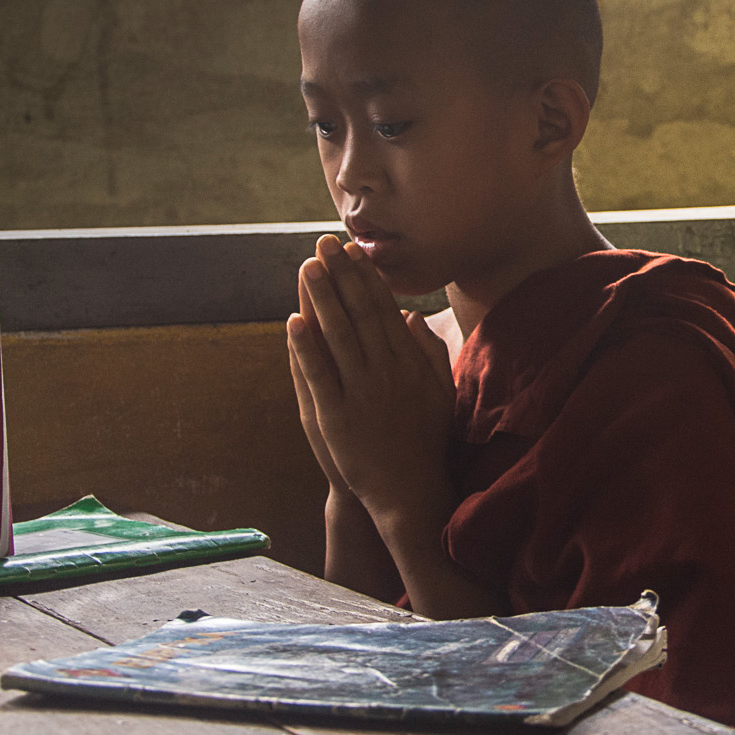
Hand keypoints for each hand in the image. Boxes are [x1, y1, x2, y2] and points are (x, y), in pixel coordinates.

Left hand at [287, 235, 457, 524]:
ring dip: (321, 299)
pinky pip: (320, 375)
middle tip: (325, 244)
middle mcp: (386, 372)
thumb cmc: (427, 442)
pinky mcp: (336, 416)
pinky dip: (305, 348)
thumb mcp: (441, 393)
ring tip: (308, 268)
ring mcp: (361, 393)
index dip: (367, 278)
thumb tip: (412, 317)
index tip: (355, 250)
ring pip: (338, 337)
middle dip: (341, 276)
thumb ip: (430, 353)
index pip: (385, 310)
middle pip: (359, 314)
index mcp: (409, 363)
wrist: (409, 491)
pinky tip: (293, 321)